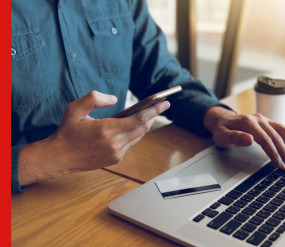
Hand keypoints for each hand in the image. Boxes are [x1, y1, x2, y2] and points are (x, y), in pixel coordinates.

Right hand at [18, 91, 169, 184]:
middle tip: (161, 106)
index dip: (154, 110)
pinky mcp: (115, 159)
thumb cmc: (67, 131)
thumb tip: (114, 99)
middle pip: (142, 128)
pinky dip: (134, 133)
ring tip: (150, 113)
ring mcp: (116, 153)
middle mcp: (114, 144)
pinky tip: (135, 125)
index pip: (138, 119)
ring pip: (138, 137)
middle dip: (152, 116)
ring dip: (144, 125)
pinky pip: (130, 144)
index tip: (165, 103)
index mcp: (106, 130)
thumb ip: (94, 98)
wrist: (59, 157)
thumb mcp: (75, 109)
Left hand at [204, 106, 284, 171]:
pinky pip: (282, 130)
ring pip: (283, 131)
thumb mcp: (222, 136)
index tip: (280, 165)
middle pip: (277, 137)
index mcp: (248, 122)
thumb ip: (235, 137)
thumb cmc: (222, 130)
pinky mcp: (267, 122)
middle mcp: (258, 119)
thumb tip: (250, 139)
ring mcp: (264, 119)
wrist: (222, 120)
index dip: (274, 153)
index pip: (266, 140)